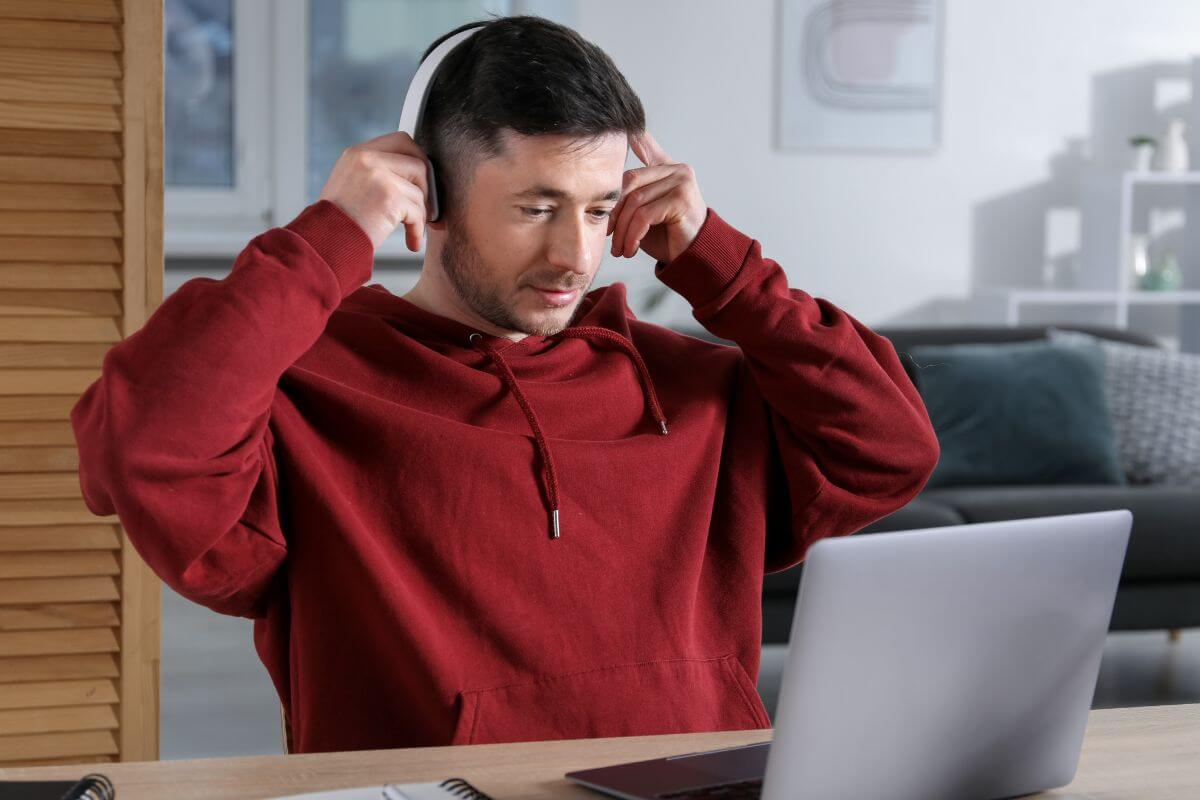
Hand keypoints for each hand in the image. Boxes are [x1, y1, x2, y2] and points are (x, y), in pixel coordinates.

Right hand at [317, 131, 431, 251]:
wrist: (324, 241)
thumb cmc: (337, 222)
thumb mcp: (349, 185)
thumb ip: (375, 173)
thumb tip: (411, 176)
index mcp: (357, 153)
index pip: (401, 140)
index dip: (417, 159)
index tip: (420, 181)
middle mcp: (367, 159)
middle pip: (417, 162)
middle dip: (426, 185)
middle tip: (424, 205)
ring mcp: (379, 176)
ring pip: (419, 192)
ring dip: (419, 214)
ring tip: (412, 229)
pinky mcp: (389, 198)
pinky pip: (418, 213)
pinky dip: (417, 230)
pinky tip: (413, 242)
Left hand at [607, 131, 706, 263]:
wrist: (693, 259)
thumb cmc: (668, 237)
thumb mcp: (645, 214)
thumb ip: (632, 196)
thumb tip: (603, 191)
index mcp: (668, 169)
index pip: (649, 147)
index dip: (636, 137)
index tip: (624, 127)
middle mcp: (677, 170)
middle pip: (630, 182)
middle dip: (614, 212)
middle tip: (608, 234)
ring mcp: (681, 182)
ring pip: (635, 202)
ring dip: (622, 230)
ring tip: (620, 249)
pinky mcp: (681, 199)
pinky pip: (645, 216)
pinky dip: (633, 235)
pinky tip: (631, 249)